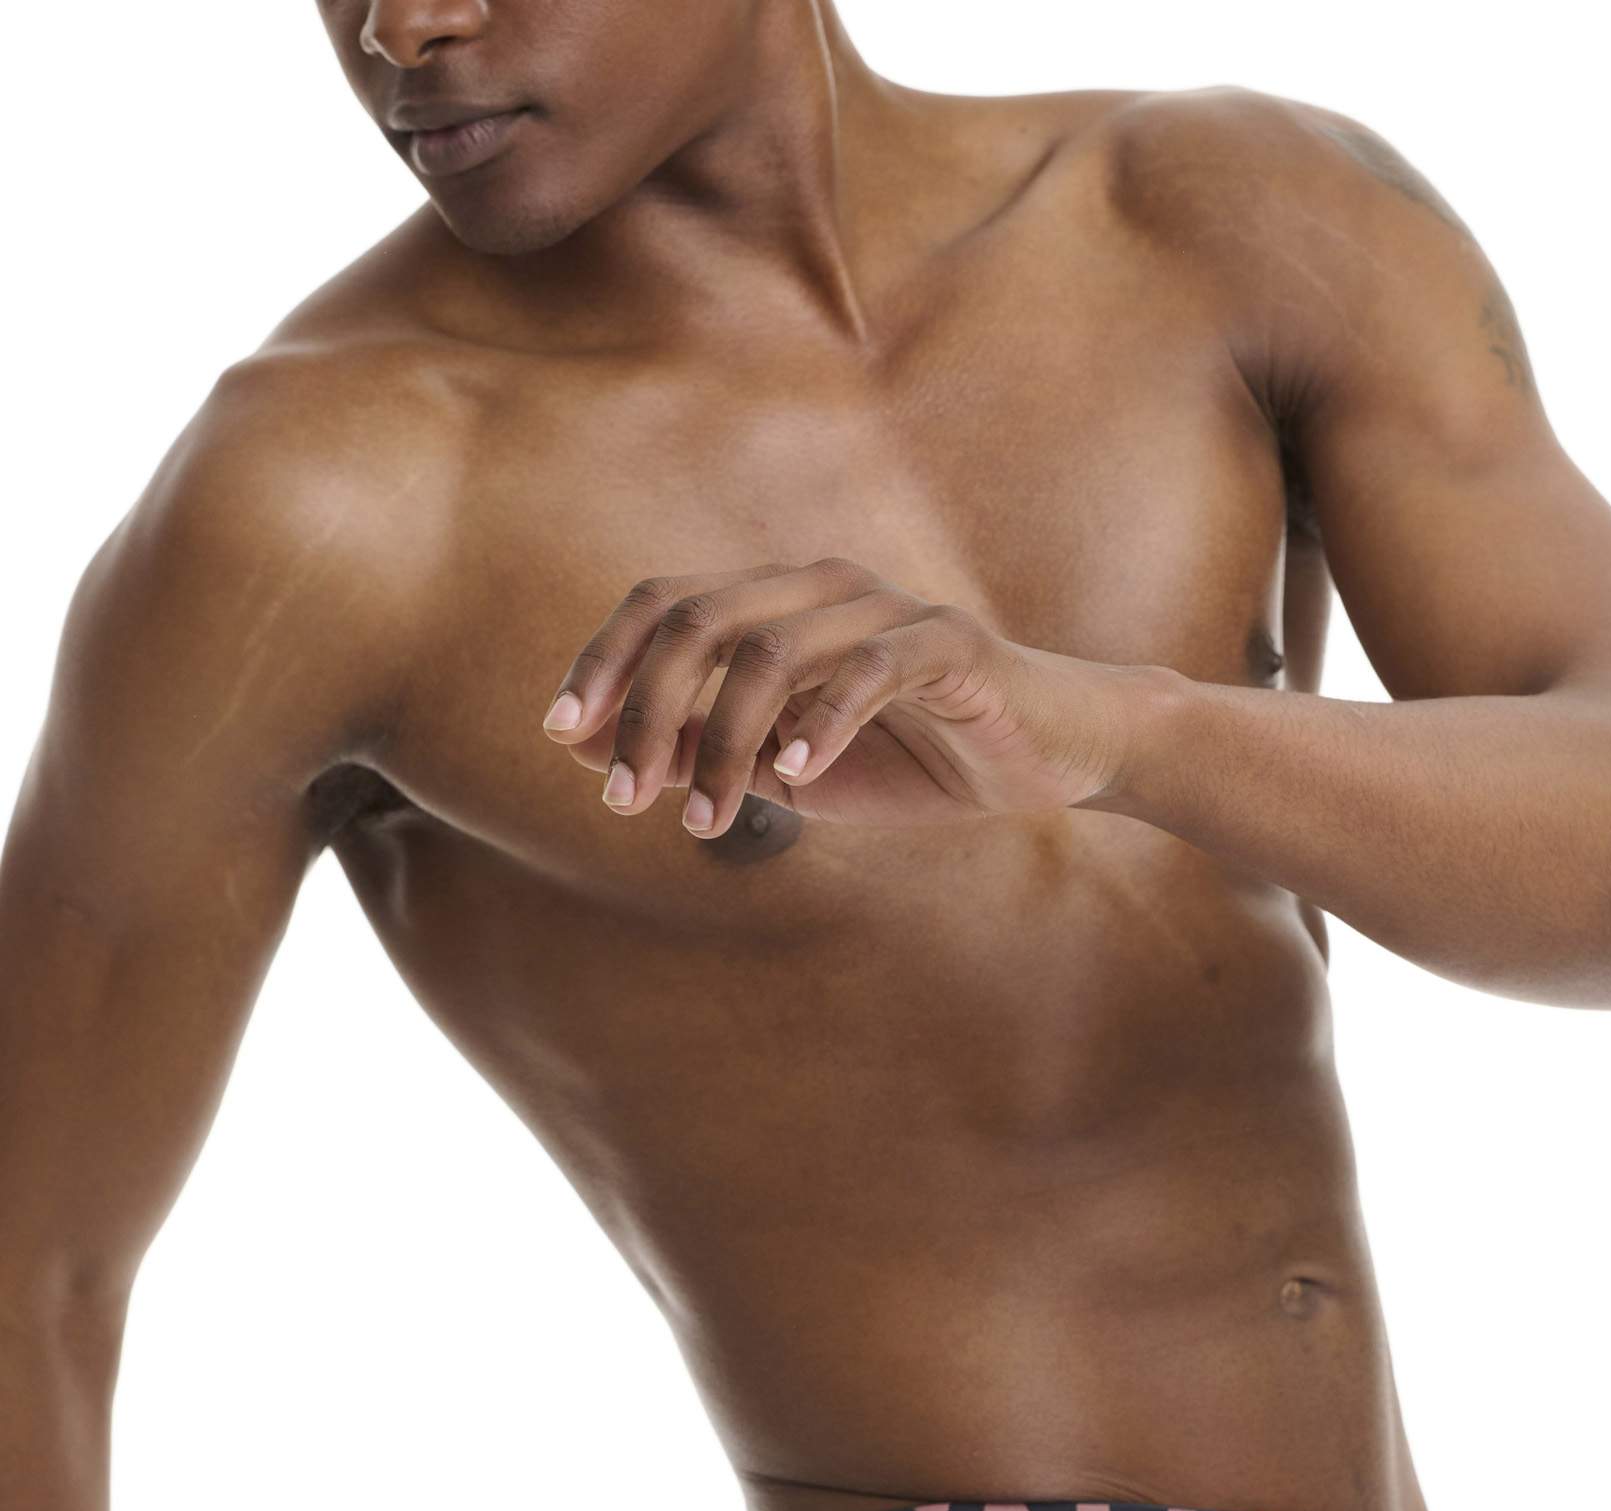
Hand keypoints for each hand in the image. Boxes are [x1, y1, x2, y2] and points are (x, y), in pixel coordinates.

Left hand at [539, 556, 1146, 837]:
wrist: (1046, 757)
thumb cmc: (913, 758)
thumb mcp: (787, 769)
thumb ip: (700, 750)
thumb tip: (586, 748)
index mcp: (776, 603)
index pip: (664, 605)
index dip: (604, 663)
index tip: (560, 736)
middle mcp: (820, 587)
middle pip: (698, 622)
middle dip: (645, 712)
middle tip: (622, 800)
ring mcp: (884, 608)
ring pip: (769, 649)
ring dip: (722, 742)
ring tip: (704, 819)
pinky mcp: (947, 644)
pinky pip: (867, 670)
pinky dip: (819, 725)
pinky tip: (791, 781)